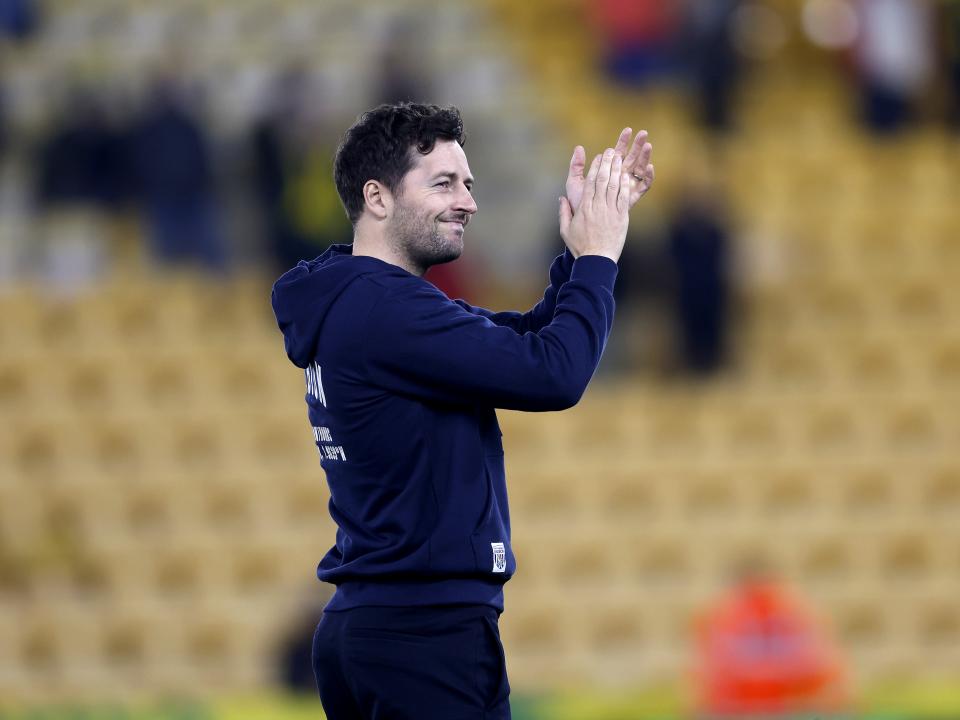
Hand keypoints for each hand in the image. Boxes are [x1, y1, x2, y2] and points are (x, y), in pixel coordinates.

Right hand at [558, 148, 629, 262]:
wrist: (597, 260)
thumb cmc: (580, 247)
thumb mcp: (566, 230)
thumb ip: (563, 213)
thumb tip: (561, 198)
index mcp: (584, 209)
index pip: (590, 183)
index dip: (595, 168)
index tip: (598, 157)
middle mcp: (597, 208)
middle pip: (602, 180)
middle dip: (607, 164)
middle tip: (611, 151)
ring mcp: (610, 212)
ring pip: (614, 186)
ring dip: (617, 170)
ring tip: (620, 157)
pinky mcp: (621, 218)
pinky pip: (623, 198)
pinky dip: (625, 186)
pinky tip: (626, 176)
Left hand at [565, 128, 653, 211]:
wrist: (584, 223)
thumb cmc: (579, 203)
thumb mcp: (574, 182)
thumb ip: (576, 166)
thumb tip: (578, 147)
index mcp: (608, 171)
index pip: (617, 152)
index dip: (623, 141)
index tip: (627, 130)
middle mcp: (619, 177)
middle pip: (631, 158)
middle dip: (638, 145)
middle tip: (643, 133)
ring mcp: (627, 187)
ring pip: (639, 169)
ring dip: (645, 157)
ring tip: (648, 145)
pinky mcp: (632, 197)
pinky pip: (643, 186)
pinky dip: (648, 177)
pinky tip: (649, 167)